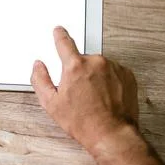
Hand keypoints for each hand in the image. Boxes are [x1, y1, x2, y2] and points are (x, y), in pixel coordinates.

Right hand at [30, 26, 138, 153]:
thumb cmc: (83, 122)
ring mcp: (113, 68)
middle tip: (78, 91)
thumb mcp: (51, 103)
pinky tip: (105, 96)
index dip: (60, 35)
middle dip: (78, 71)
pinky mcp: (127, 75)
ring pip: (98, 65)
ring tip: (93, 97)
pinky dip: (108, 80)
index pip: (64, 43)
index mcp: (75, 66)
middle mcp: (95, 62)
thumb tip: (38, 66)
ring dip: (94, 76)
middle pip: (81, 59)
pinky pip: (113, 72)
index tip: (59, 31)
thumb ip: (40, 80)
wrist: (112, 134)